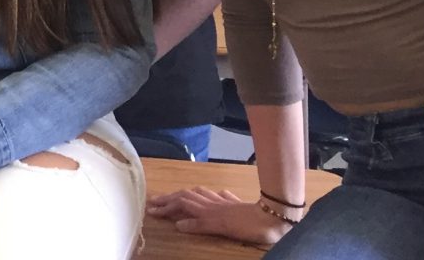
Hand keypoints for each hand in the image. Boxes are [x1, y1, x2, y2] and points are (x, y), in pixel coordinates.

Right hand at [146, 187, 289, 245]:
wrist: (273, 217)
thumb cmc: (248, 226)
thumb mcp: (221, 228)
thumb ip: (199, 225)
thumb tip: (177, 224)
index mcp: (207, 209)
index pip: (180, 204)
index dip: (165, 207)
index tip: (150, 210)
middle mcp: (212, 203)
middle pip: (186, 196)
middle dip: (169, 198)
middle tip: (154, 201)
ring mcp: (224, 201)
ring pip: (199, 194)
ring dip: (184, 194)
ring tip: (175, 196)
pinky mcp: (235, 203)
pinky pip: (217, 196)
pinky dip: (208, 195)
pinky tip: (210, 196)